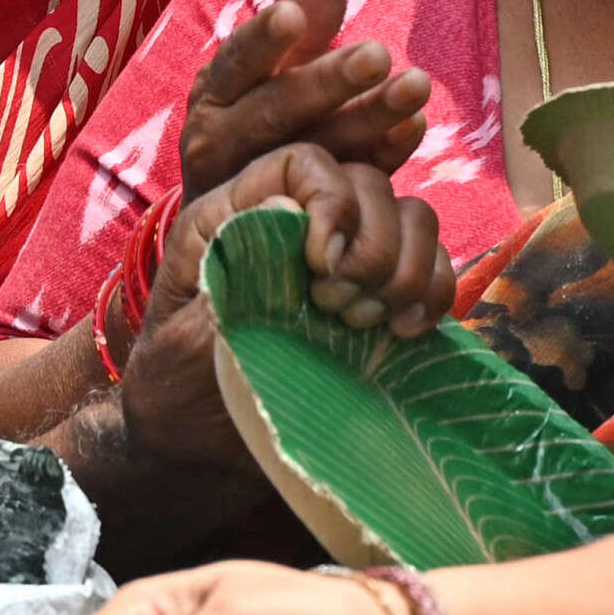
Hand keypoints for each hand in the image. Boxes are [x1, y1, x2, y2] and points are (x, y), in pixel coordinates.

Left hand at [121, 144, 451, 471]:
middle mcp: (294, 226)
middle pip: (368, 184)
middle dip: (371, 245)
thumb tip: (286, 209)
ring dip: (406, 268)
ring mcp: (343, 261)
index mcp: (233, 217)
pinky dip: (434, 292)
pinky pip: (432, 268)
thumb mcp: (186, 340)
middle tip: (339, 307)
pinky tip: (408, 332)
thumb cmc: (179, 393)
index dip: (330, 198)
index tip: (325, 263)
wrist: (200, 451)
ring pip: (411, 218)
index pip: (301, 163)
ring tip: (370, 323)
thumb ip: (233, 277)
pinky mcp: (378, 301)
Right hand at [178, 0, 431, 203]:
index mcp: (214, 94)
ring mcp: (254, 188)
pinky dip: (380, 157)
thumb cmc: (257, 120)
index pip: (236, 62)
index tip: (292, 14)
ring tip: (416, 87)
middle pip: (275, 111)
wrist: (229, 220)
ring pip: (312, 152)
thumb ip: (303, 27)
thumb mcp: (270, 72)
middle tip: (378, 55)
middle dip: (328, 82)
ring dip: (368, 119)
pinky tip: (413, 128)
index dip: (263, 40)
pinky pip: (341, 189)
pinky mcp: (290, 225)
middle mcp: (222, 142)